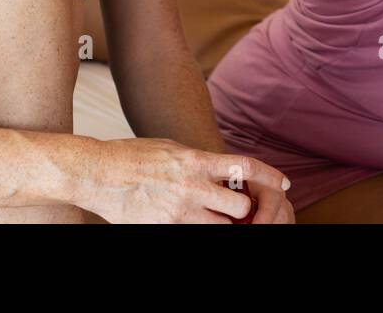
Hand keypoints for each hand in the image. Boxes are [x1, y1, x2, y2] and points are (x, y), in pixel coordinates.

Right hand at [77, 137, 291, 223]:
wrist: (97, 172)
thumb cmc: (132, 156)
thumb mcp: (172, 148)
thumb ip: (198, 161)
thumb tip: (218, 169)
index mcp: (196, 160)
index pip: (245, 166)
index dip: (271, 176)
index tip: (285, 184)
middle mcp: (192, 185)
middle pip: (240, 205)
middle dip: (245, 209)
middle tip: (242, 209)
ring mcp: (178, 210)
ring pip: (221, 226)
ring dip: (222, 223)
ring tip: (213, 216)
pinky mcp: (164, 227)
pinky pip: (193, 233)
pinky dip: (197, 229)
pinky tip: (187, 220)